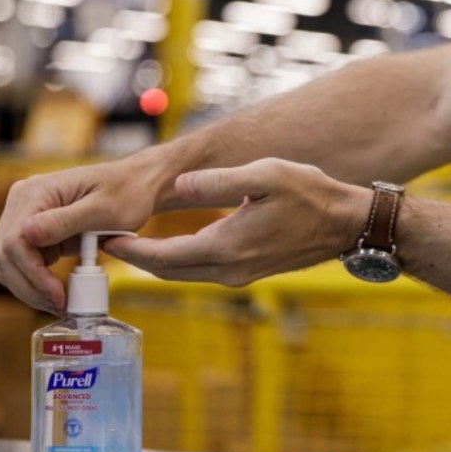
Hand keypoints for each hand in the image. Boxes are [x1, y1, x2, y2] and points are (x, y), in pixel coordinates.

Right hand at [0, 154, 162, 312]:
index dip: (32, 273)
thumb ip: (66, 220)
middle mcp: (23, 203)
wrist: (137, 186)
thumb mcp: (104, 208)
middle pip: (5, 255)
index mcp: (35, 192)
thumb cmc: (127, 192)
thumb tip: (28, 233)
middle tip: (59, 306)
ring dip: (31, 288)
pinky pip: (26, 262)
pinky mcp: (37, 232)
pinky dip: (38, 281)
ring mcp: (27, 217)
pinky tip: (59, 293)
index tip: (57, 295)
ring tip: (60, 303)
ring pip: (10, 263)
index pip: (15, 240)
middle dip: (29, 286)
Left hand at [103, 159, 370, 286]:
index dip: (130, 249)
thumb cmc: (310, 195)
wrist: (345, 224)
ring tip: (131, 243)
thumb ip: (218, 181)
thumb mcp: (265, 176)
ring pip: (184, 274)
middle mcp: (229, 269)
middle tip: (107, 242)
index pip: (162, 256)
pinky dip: (180, 261)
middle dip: (136, 259)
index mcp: (226, 246)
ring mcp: (241, 274)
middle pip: (168, 272)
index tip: (105, 239)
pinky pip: (203, 271)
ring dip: (157, 262)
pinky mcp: (250, 272)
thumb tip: (179, 185)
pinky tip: (172, 245)